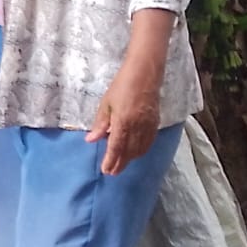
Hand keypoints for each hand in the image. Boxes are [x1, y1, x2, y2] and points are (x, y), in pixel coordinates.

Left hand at [85, 60, 162, 175]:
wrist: (144, 75)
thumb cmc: (121, 86)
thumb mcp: (106, 104)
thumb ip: (100, 124)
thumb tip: (91, 140)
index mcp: (123, 122)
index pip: (116, 147)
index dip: (111, 160)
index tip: (106, 170)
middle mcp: (137, 127)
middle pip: (128, 152)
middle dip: (120, 163)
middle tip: (112, 172)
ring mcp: (148, 126)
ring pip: (140, 149)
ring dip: (130, 158)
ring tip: (121, 164)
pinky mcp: (155, 123)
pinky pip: (149, 142)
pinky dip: (142, 150)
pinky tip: (136, 152)